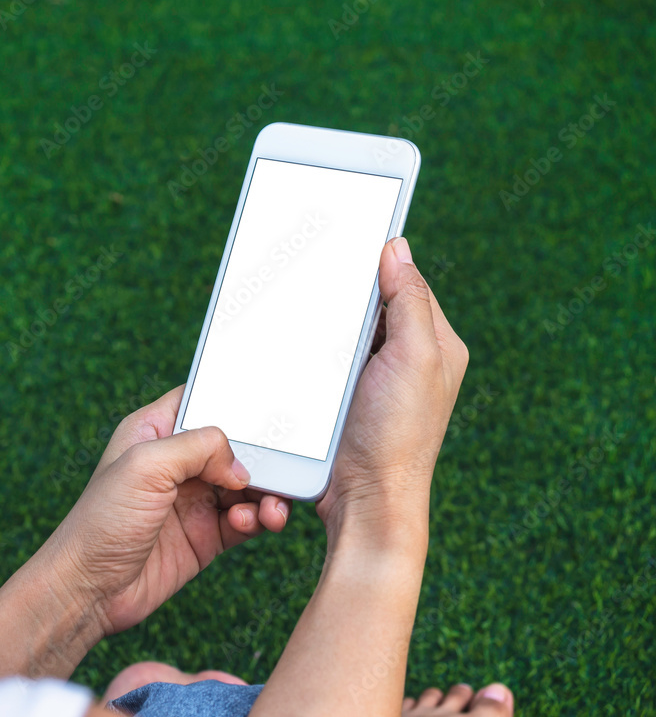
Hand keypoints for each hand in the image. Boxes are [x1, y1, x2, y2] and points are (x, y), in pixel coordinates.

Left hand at [38, 387, 291, 636]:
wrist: (89, 590)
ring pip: (247, 484)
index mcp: (155, 431)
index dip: (234, 402)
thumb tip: (240, 463)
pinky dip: (259, 519)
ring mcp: (194, 499)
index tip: (267, 410)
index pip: (203, 400)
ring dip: (267, 491)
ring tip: (271, 506)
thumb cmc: (101, 522)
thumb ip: (197, 446)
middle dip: (262, 454)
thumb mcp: (144, 466)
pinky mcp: (206, 535)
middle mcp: (176, 462)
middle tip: (284, 465)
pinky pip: (247, 519)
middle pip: (236, 445)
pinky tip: (253, 522)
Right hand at [316, 237, 468, 549]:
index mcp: (436, 343)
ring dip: (324, 319)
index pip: (408, 283)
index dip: (380, 259)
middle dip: (345, 288)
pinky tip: (291, 337)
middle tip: (311, 263)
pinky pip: (325, 356)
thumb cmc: (397, 435)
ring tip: (296, 298)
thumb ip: (410, 301)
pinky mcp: (344, 396)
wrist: (365, 499)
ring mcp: (374, 377)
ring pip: (345, 328)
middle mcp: (408, 358)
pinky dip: (311, 346)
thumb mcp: (414, 358)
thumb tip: (397, 248)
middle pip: (372, 303)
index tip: (348, 229)